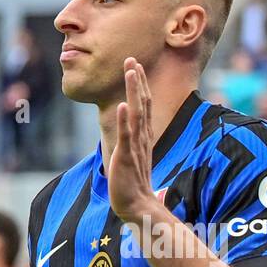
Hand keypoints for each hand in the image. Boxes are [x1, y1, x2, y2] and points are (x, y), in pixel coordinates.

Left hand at [108, 58, 157, 223]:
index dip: (140, 86)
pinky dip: (125, 120)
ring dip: (133, 91)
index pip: (144, 106)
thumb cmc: (134, 187)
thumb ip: (136, 149)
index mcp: (143, 138)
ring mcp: (135, 147)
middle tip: (132, 59)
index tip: (135, 67)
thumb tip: (137, 149)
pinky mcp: (126, 157)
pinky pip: (126, 136)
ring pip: (136, 113)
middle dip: (137, 81)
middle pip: (142, 103)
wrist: (137, 207)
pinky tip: (123, 105)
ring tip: (131, 71)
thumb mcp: (135, 161)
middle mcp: (142, 138)